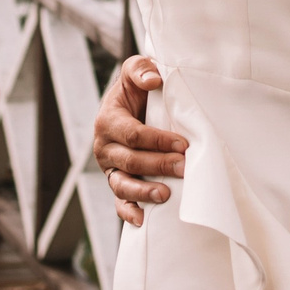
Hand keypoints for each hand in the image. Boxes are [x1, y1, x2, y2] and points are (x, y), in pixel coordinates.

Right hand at [93, 57, 187, 226]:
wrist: (130, 104)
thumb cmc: (137, 88)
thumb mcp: (136, 70)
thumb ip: (141, 69)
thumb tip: (154, 80)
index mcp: (108, 120)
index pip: (133, 134)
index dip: (158, 140)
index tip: (183, 143)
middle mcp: (104, 147)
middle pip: (130, 161)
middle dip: (158, 165)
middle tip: (184, 167)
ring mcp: (109, 168)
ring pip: (122, 185)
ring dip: (143, 192)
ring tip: (165, 195)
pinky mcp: (116, 182)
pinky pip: (118, 202)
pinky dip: (128, 212)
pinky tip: (142, 220)